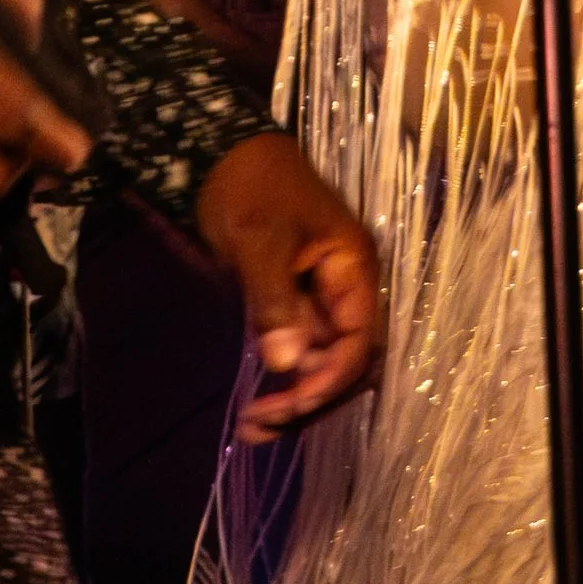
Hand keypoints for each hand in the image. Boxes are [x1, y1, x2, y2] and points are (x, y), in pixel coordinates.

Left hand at [194, 133, 381, 440]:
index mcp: (354, 269)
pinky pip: (299, 351)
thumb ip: (276, 303)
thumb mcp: (259, 242)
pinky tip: (257, 409)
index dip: (332, 378)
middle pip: (348, 362)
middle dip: (313, 399)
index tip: (292, 403)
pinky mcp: (294, 303)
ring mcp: (321, 298)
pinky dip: (283, 381)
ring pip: (323, 363)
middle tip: (262, 427)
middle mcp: (347, 289)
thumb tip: (289, 364)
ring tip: (253, 430)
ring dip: (296, 398)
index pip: (361, 341)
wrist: (221, 153)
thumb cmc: (248, 188)